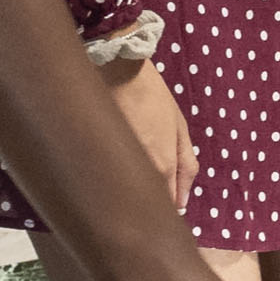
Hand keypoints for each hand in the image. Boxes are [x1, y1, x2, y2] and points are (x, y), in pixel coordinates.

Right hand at [112, 55, 198, 206]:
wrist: (117, 70)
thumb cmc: (153, 96)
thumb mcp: (180, 128)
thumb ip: (186, 166)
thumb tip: (183, 203)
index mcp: (162, 165)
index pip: (167, 205)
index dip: (167, 211)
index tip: (165, 210)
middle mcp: (138, 169)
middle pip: (144, 203)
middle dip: (147, 205)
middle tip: (145, 195)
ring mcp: (114, 162)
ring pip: (123, 192)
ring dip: (127, 192)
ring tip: (127, 178)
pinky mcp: (93, 155)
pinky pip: (106, 176)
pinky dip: (110, 177)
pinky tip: (109, 168)